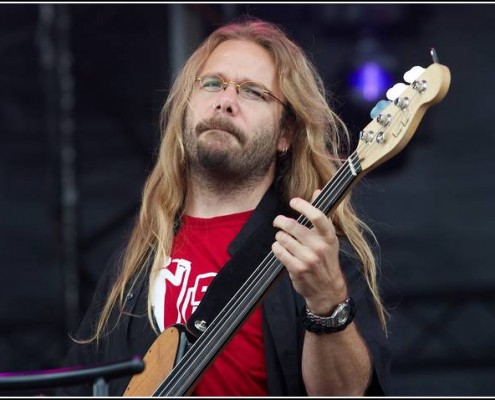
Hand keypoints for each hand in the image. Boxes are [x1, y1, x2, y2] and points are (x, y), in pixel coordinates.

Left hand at [271, 190, 347, 314]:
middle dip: (281, 221)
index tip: (294, 201)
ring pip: (283, 238)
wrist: (327, 289)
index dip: (303, 205)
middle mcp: (319, 247)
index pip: (317, 216)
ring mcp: (308, 259)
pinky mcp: (297, 269)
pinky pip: (279, 251)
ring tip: (282, 238)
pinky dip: (276, 247)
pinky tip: (280, 248)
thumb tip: (317, 191)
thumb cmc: (326, 259)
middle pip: (293, 226)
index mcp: (329, 237)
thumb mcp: (328, 238)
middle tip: (278, 221)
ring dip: (279, 236)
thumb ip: (321, 214)